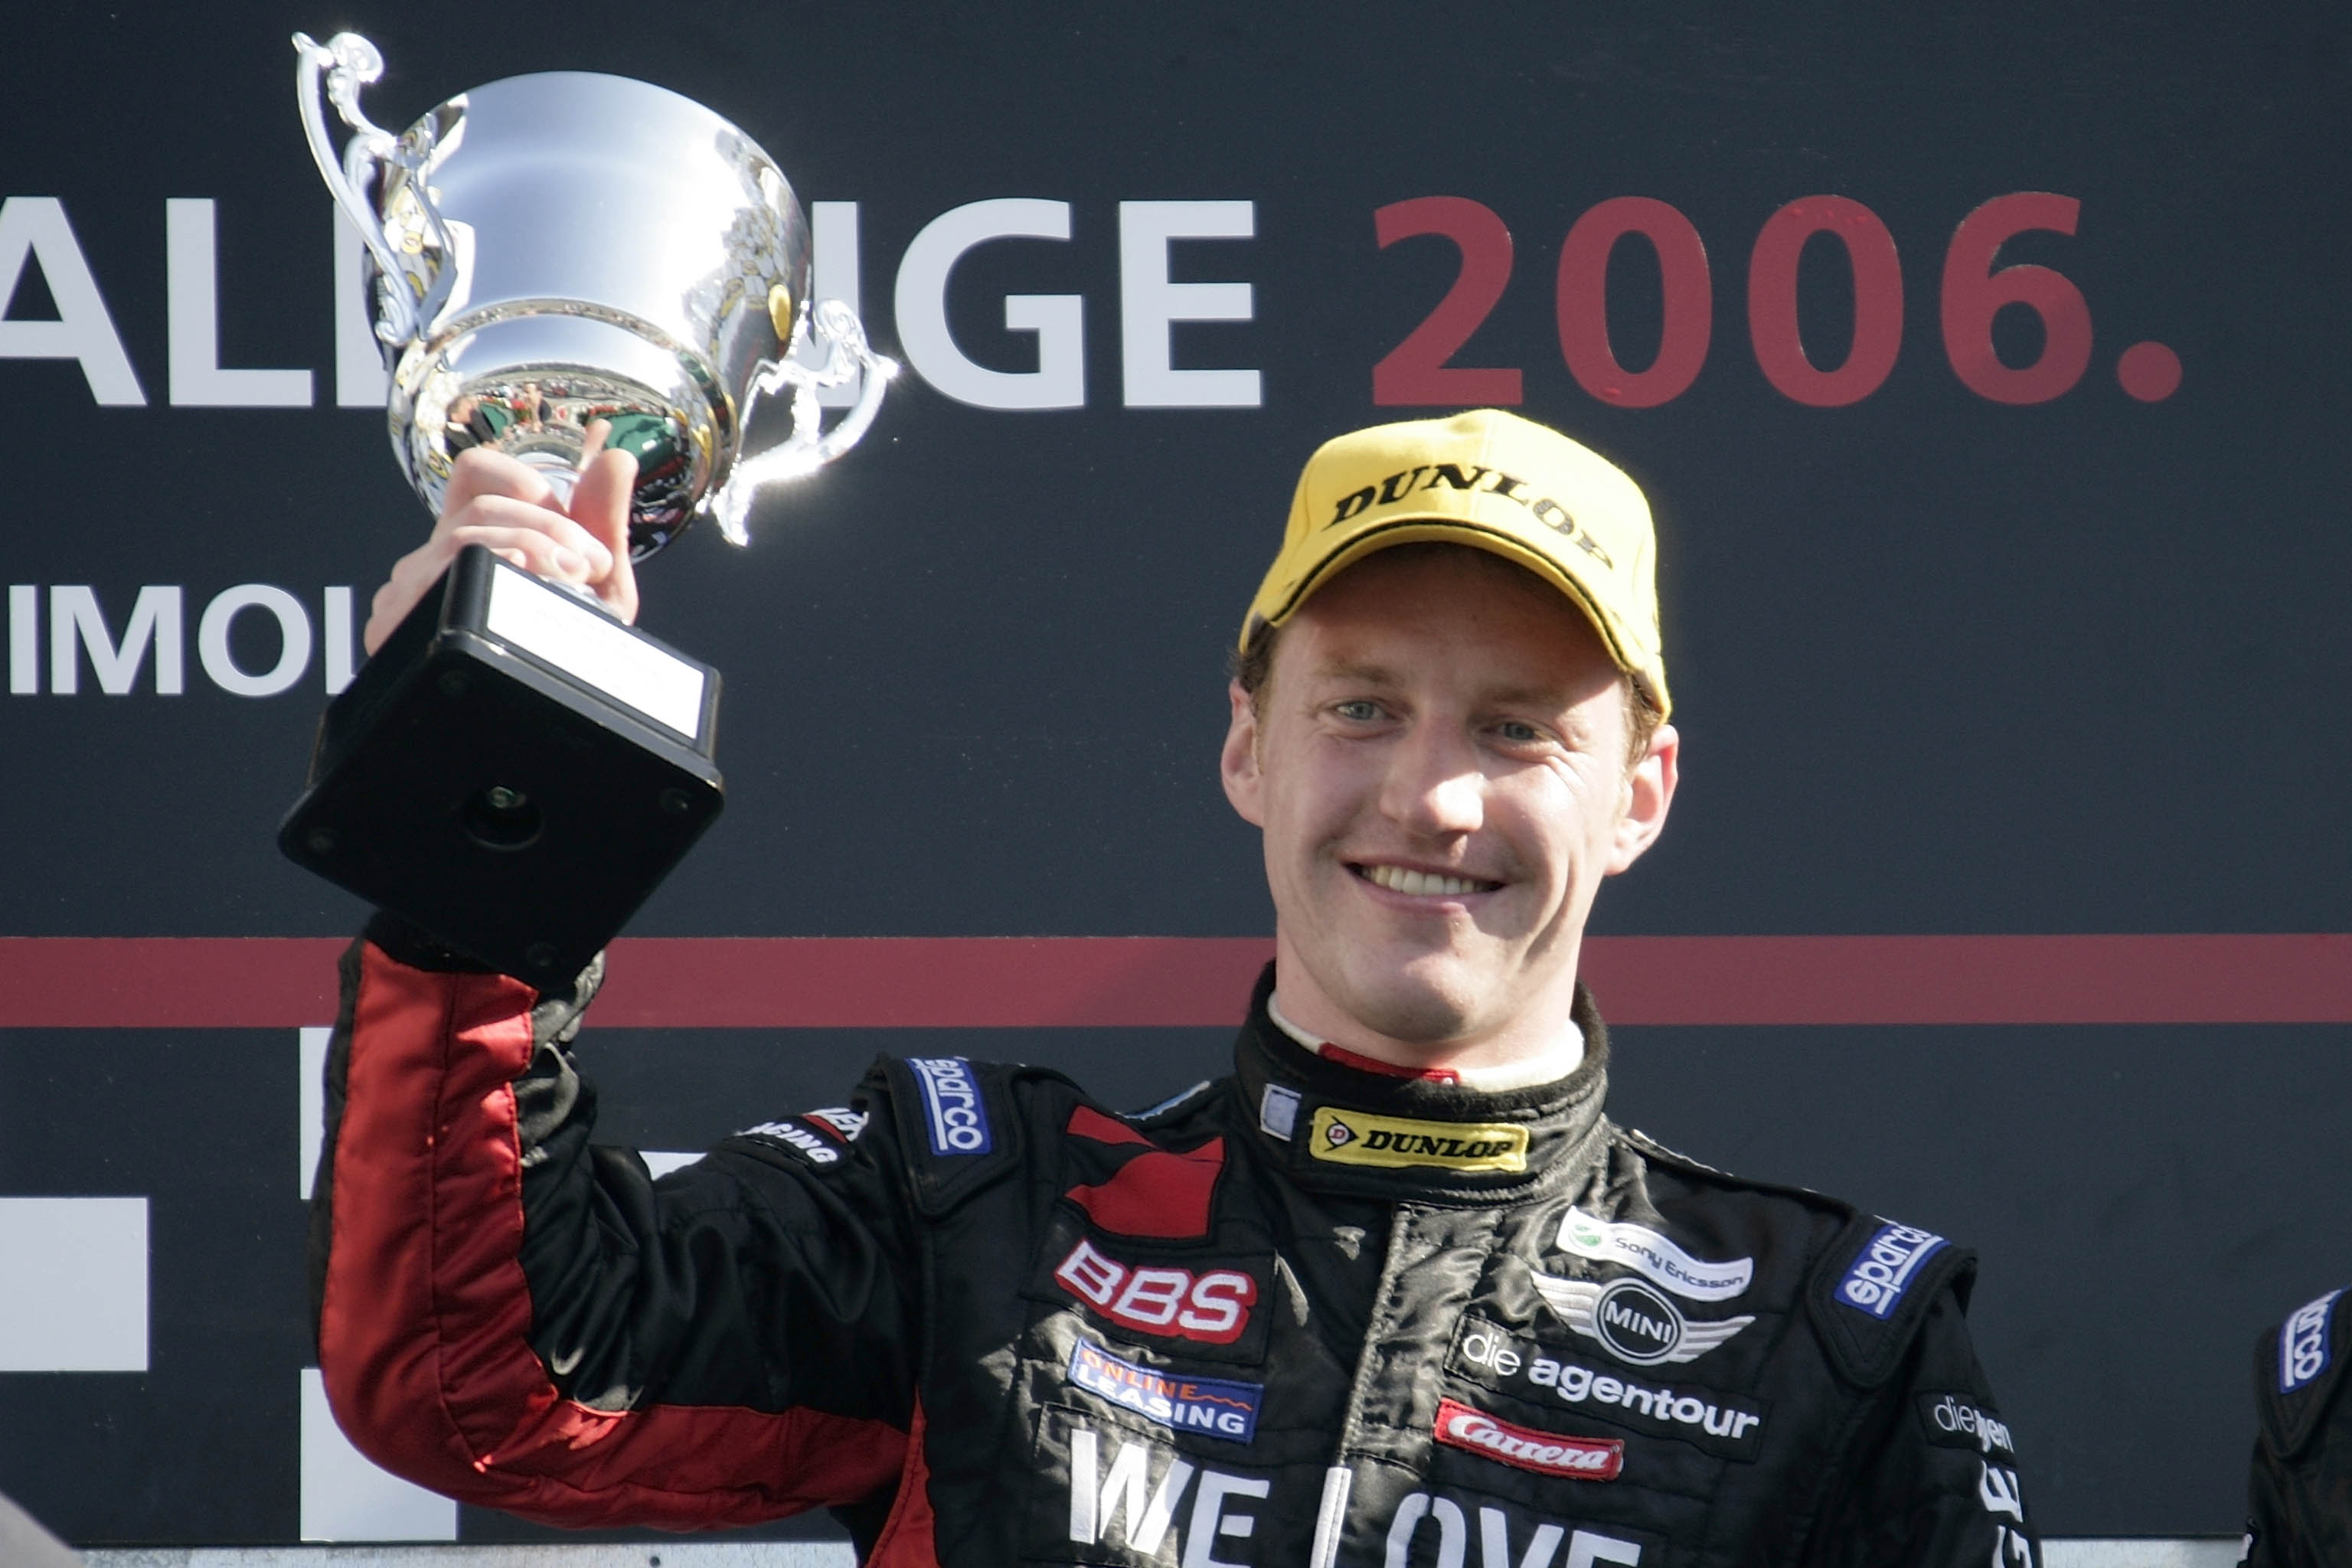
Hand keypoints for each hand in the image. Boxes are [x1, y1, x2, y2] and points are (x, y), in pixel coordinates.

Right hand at [363, 431, 639, 654]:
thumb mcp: (595, 585)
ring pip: (459, 537)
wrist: (540, 730)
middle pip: (480, 505)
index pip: (480, 472)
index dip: (536, 490)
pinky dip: (483, 576)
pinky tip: (514, 589)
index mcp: (478, 534)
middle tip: (589, 566)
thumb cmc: (562, 651)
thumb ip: (605, 521)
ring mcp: (412, 591)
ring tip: (567, 581)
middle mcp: (437, 555)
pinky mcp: (395, 629)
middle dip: (548, 527)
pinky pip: (430, 586)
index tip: (586, 541)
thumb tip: (619, 458)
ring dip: (526, 549)